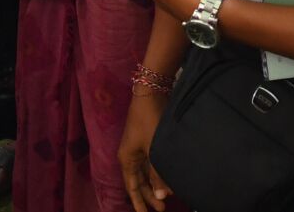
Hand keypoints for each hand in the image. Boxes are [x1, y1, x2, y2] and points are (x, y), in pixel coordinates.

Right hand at [119, 92, 172, 211]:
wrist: (151, 93)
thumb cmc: (149, 121)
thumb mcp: (154, 149)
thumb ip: (157, 174)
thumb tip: (160, 197)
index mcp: (127, 159)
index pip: (132, 187)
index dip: (139, 202)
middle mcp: (130, 156)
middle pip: (138, 182)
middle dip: (149, 196)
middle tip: (163, 209)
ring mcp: (139, 148)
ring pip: (146, 173)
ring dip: (155, 185)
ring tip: (167, 196)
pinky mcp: (148, 141)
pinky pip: (151, 163)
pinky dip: (157, 172)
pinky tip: (167, 176)